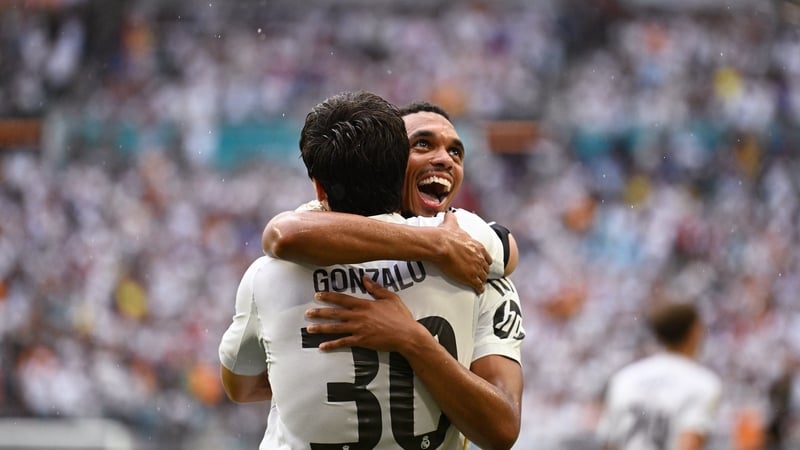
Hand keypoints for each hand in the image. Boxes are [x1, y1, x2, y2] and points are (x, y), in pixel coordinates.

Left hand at [304, 276, 425, 351]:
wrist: (406, 335)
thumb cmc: (400, 316)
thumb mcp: (390, 297)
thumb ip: (376, 288)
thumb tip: (364, 278)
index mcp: (364, 304)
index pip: (342, 299)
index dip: (329, 297)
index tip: (317, 295)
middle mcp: (358, 316)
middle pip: (335, 313)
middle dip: (319, 313)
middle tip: (307, 312)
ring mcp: (359, 329)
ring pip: (336, 328)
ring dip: (321, 328)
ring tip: (309, 329)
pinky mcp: (361, 341)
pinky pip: (343, 342)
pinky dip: (332, 345)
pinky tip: (322, 347)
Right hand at [433, 211, 490, 292]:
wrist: (440, 245)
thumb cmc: (445, 235)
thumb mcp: (452, 223)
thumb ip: (452, 219)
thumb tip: (449, 213)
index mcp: (478, 246)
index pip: (487, 257)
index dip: (484, 261)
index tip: (483, 264)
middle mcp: (480, 258)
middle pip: (486, 268)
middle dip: (483, 272)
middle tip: (480, 275)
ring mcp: (476, 269)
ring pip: (483, 277)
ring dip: (481, 280)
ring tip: (479, 284)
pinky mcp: (470, 278)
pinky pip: (479, 286)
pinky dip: (479, 289)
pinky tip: (478, 290)